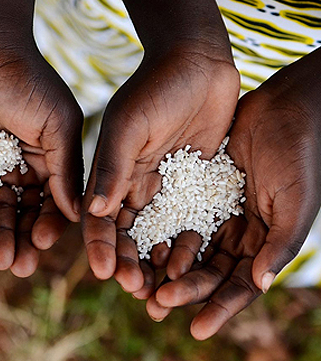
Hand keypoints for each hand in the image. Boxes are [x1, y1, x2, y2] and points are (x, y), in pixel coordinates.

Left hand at [0, 38, 83, 276]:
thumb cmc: (26, 81)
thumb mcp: (56, 124)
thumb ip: (65, 169)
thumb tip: (78, 214)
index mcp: (52, 158)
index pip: (53, 202)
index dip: (50, 225)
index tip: (44, 246)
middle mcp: (23, 166)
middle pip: (24, 213)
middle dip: (22, 239)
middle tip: (17, 265)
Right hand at [82, 40, 239, 291]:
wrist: (199, 61)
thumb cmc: (157, 86)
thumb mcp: (129, 125)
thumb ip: (112, 167)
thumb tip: (92, 212)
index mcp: (108, 170)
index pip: (98, 218)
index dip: (100, 247)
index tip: (107, 273)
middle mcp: (131, 182)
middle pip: (125, 234)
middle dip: (128, 263)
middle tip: (138, 290)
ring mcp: (162, 183)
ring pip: (155, 233)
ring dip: (155, 261)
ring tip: (163, 288)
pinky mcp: (191, 181)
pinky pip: (186, 219)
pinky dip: (185, 243)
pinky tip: (191, 264)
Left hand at [145, 57, 320, 339]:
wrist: (286, 106)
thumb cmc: (300, 155)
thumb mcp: (295, 201)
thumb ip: (280, 243)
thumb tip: (258, 283)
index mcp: (265, 242)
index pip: (238, 285)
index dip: (218, 307)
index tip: (195, 329)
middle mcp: (239, 231)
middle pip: (207, 271)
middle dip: (182, 290)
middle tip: (154, 304)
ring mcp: (216, 210)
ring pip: (186, 246)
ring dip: (164, 266)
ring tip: (138, 282)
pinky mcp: (196, 187)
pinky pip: (173, 214)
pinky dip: (158, 232)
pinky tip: (137, 243)